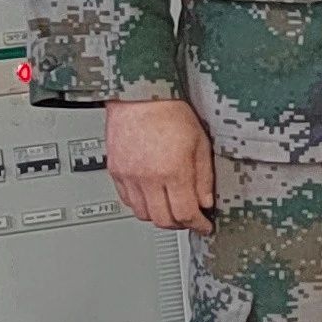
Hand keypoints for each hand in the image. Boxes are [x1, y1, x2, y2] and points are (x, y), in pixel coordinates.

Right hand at [104, 96, 213, 234]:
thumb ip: (204, 177)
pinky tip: (152, 197)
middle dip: (179, 224)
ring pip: (142, 214)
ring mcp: (129, 176)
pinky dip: (140, 205)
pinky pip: (126, 200)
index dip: (198, 225)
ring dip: (159, 217)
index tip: (204, 226)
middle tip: (189, 220)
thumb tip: (206, 202)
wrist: (140, 95)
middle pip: (162, 220)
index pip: (186, 214)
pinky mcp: (115, 171)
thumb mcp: (200, 143)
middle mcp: (148, 178)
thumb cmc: (170, 111)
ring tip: (171, 209)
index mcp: (173, 171)